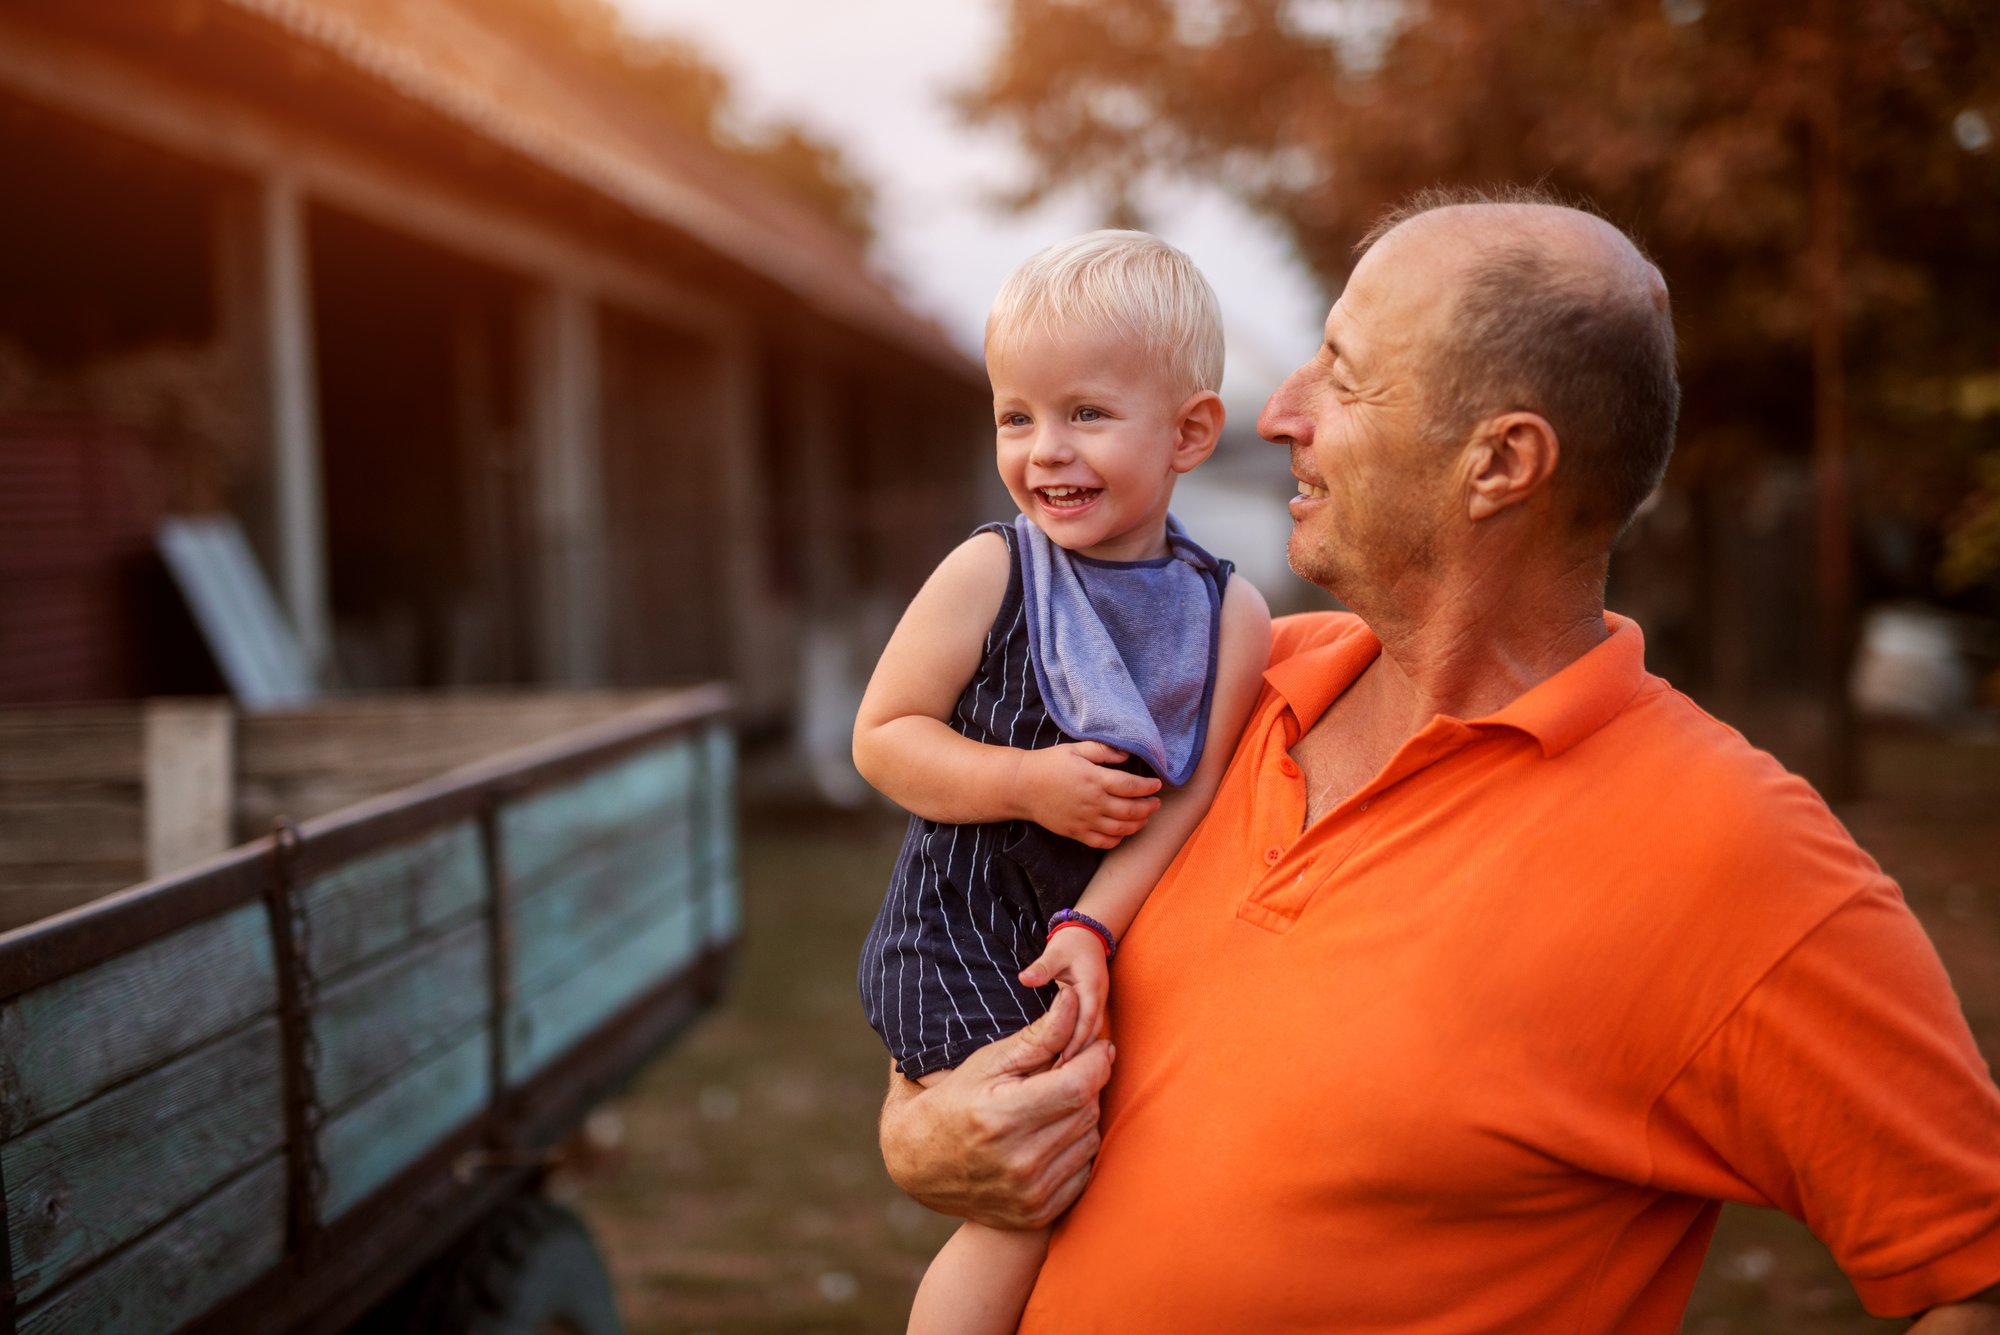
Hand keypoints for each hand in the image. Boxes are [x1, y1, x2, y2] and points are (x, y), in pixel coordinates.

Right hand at [878, 988, 1114, 1228]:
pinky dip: (1076, 1149)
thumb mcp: (987, 1062)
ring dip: (1083, 1116)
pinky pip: (1083, 1171)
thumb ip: (1038, 1036)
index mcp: (1001, 1117)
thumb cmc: (954, 1101)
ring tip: (1056, 1102)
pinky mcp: (1039, 1213)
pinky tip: (1052, 1135)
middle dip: (1087, 1084)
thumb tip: (1075, 1001)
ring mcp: (1030, 1193)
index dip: (1096, 1060)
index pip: (1077, 1085)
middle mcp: (1018, 1161)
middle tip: (1073, 1070)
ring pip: (1090, 1140)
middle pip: (1087, 1110)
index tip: (1099, 1046)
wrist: (920, 1165)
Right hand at [1016, 742, 1162, 847]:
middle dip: (1149, 808)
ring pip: (1121, 829)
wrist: (1022, 786)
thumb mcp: (1076, 749)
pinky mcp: (1076, 833)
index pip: (1132, 786)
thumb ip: (1103, 750)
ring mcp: (1085, 821)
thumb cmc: (1049, 764)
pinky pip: (1103, 842)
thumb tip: (1126, 756)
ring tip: (1145, 818)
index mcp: (1095, 779)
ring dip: (1138, 824)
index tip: (1157, 785)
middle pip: (1131, 810)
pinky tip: (1122, 832)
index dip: (1148, 787)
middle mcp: (1094, 802)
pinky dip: (1117, 840)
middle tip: (1156, 803)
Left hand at [1018, 929, 1110, 1065]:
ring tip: (1060, 1074)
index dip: (1075, 1043)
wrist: (1087, 937)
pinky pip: (1089, 1030)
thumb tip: (1024, 979)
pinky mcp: (1094, 1008)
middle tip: (1057, 1077)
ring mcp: (1099, 1004)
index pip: (1085, 1022)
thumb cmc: (1070, 945)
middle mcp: (1099, 1000)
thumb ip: (1041, 968)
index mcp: (1091, 989)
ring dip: (1080, 1053)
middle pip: (1091, 1034)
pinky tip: (1066, 1059)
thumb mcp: (1054, 953)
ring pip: (1093, 1035)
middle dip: (1077, 1055)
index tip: (1061, 1062)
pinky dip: (1080, 1045)